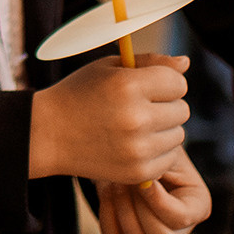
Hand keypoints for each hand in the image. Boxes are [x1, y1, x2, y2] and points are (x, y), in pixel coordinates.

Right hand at [28, 53, 188, 184]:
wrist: (48, 133)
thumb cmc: (79, 94)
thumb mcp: (108, 68)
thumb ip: (150, 62)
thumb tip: (186, 62)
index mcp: (128, 85)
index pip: (178, 83)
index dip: (165, 83)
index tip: (148, 86)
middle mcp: (136, 117)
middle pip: (182, 110)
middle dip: (165, 106)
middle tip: (138, 107)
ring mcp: (138, 148)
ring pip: (179, 135)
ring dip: (163, 130)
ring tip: (134, 126)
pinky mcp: (138, 172)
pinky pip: (170, 158)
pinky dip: (157, 152)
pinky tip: (134, 144)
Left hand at [95, 151, 209, 233]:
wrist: (126, 147)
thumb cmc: (151, 146)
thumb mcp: (161, 151)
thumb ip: (161, 165)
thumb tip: (148, 183)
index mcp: (197, 205)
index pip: (180, 218)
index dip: (158, 201)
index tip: (143, 179)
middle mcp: (179, 227)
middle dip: (140, 208)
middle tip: (129, 180)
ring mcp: (153, 233)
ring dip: (123, 208)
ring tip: (118, 182)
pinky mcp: (128, 233)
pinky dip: (107, 212)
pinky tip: (109, 189)